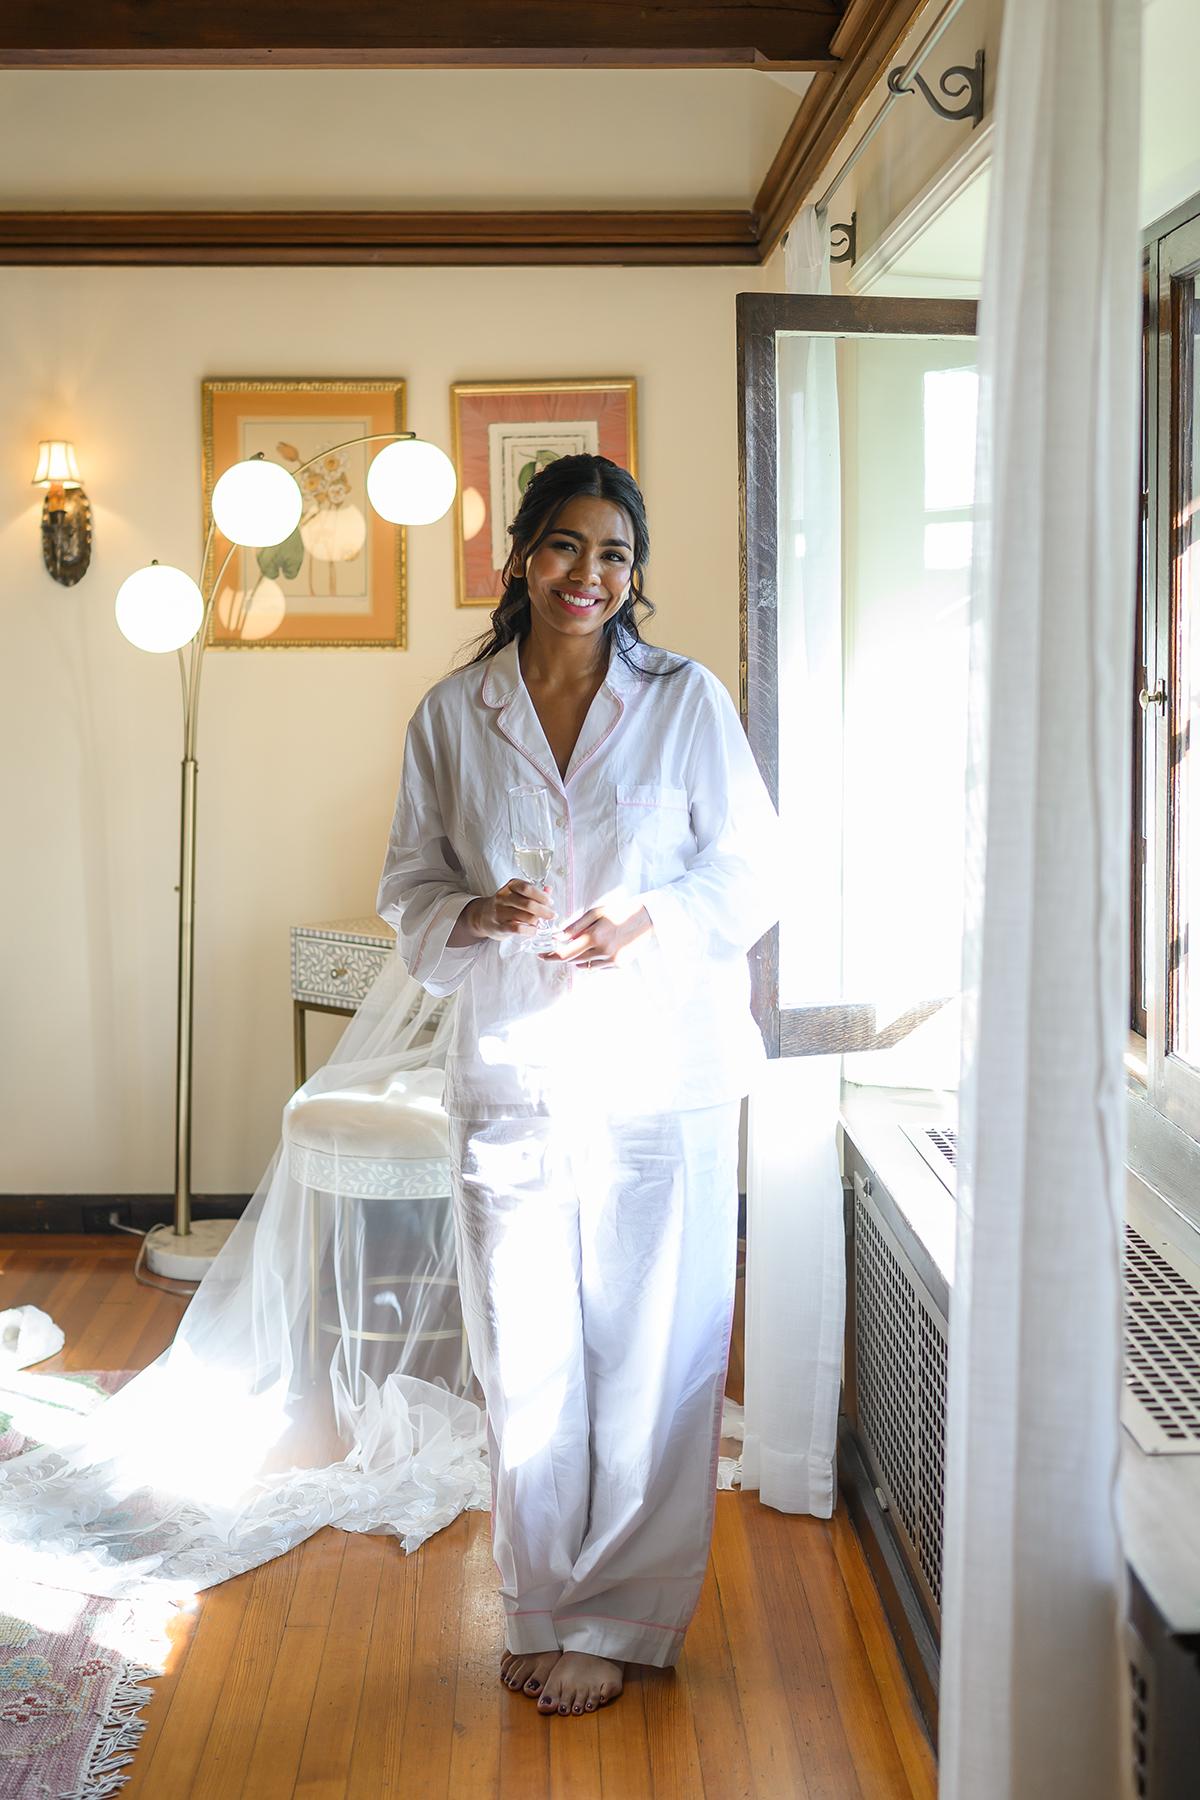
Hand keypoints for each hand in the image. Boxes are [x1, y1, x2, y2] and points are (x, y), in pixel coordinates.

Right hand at [456, 880, 555, 943]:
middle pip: (527, 903)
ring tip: (542, 922)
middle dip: (543, 910)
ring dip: (537, 921)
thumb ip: (534, 892)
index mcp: (510, 886)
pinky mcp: (499, 927)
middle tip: (552, 915)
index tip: (550, 902)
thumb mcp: (517, 894)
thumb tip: (549, 889)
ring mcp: (500, 912)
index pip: (526, 888)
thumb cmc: (505, 904)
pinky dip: (529, 930)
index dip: (541, 895)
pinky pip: (517, 929)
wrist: (483, 916)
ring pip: (524, 916)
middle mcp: (503, 898)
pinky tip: (534, 930)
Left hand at [538, 905, 652, 969]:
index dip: (550, 956)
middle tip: (559, 947)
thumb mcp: (595, 913)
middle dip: (563, 954)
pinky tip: (600, 947)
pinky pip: (598, 967)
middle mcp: (602, 951)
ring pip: (585, 965)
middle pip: (573, 960)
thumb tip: (556, 937)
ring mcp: (612, 960)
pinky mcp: (619, 965)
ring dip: (578, 957)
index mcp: (594, 936)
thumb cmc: (619, 911)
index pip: (565, 953)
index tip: (541, 955)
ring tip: (586, 942)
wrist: (647, 918)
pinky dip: (592, 960)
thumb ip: (575, 926)